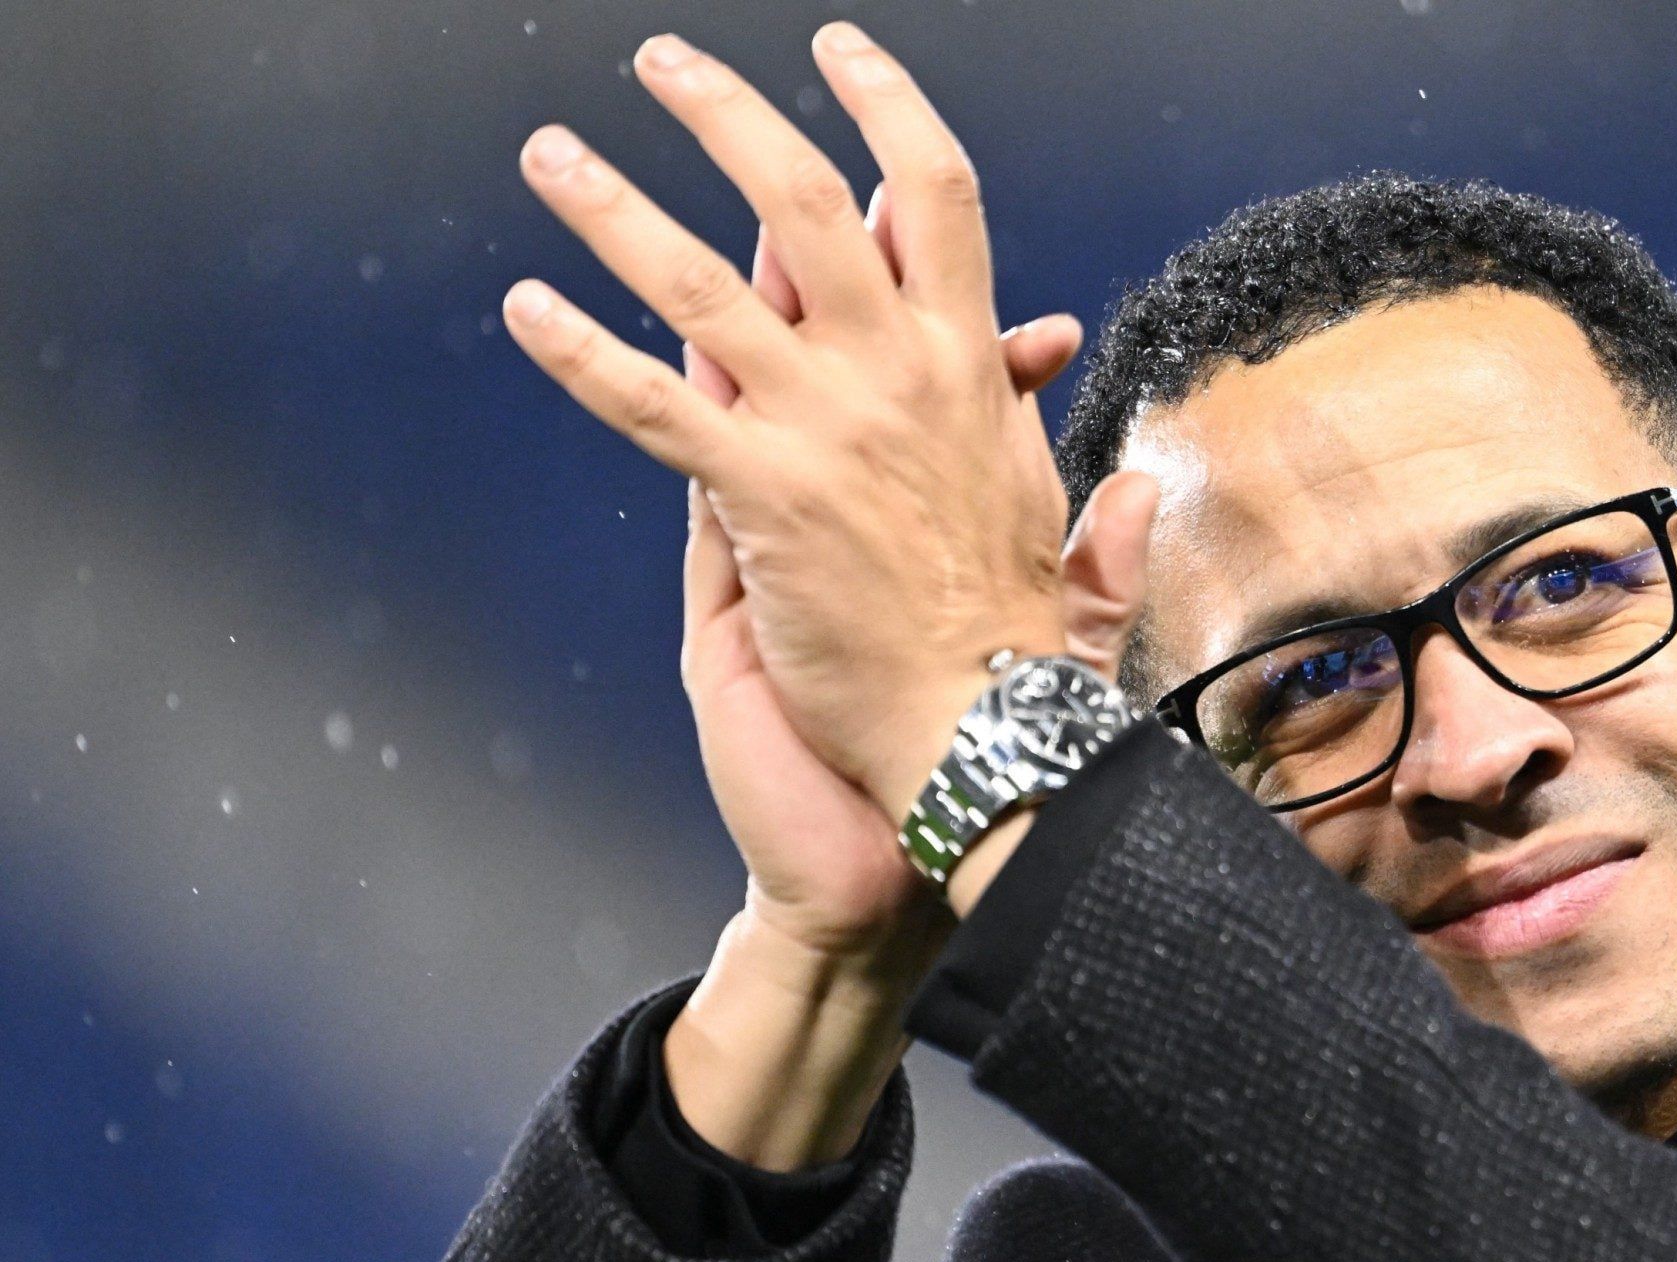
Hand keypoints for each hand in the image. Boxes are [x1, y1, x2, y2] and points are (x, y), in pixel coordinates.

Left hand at [503, 23, 1135, 828]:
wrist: (983, 732)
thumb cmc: (1010, 639)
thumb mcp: (1044, 518)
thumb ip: (1046, 451)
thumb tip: (1101, 430)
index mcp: (967, 367)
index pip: (934, 197)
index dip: (884, 109)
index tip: (840, 56)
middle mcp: (899, 376)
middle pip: (806, 203)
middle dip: (725, 116)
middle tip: (664, 65)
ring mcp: (827, 432)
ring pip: (705, 287)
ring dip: (616, 208)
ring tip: (551, 157)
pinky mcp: (764, 500)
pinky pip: (654, 406)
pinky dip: (583, 353)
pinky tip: (528, 309)